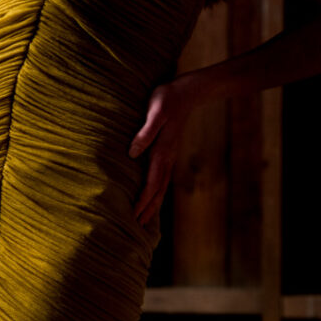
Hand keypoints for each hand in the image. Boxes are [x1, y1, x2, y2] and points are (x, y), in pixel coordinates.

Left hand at [128, 76, 195, 225]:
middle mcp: (167, 158)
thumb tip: (133, 153)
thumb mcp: (155, 112)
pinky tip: (153, 194)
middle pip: (157, 190)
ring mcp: (169, 156)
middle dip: (148, 209)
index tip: (134, 217)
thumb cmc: (168, 99)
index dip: (143, 201)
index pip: (152, 183)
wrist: (188, 92)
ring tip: (144, 220)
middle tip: (136, 228)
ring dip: (153, 204)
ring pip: (161, 186)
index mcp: (162, 151)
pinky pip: (162, 177)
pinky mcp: (168, 151)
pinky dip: (157, 191)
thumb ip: (145, 132)